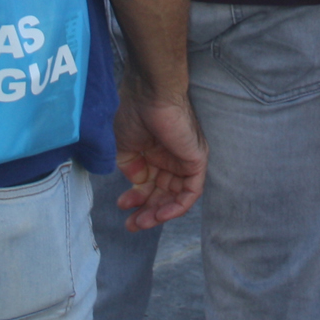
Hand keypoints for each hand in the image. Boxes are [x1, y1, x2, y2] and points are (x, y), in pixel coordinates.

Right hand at [112, 81, 206, 232]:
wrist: (149, 94)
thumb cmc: (134, 112)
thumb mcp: (124, 145)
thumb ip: (131, 167)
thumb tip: (137, 184)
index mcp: (155, 153)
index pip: (150, 184)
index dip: (136, 199)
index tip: (122, 206)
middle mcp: (171, 158)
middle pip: (163, 194)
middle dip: (147, 212)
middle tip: (132, 225)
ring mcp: (185, 160)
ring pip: (176, 197)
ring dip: (159, 214)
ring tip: (141, 222)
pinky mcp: (197, 160)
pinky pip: (191, 192)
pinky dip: (177, 207)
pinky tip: (159, 215)